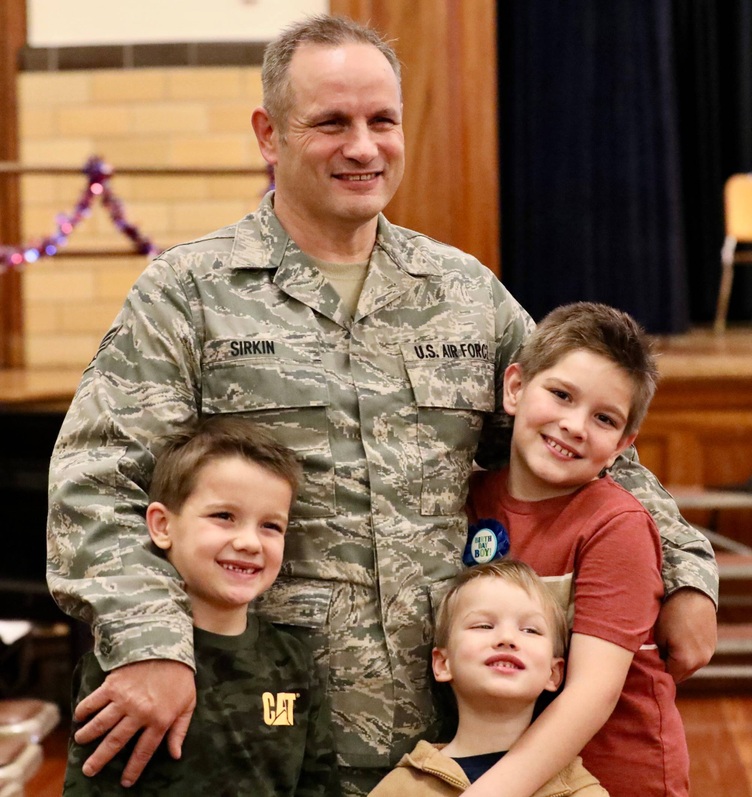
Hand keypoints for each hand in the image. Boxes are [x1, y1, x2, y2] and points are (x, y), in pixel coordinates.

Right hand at [74, 659, 195, 786]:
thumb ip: (180, 730)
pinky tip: (79, 716)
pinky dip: (84, 709)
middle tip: (89, 770)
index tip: (124, 782)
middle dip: (100, 759)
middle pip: (116, 742)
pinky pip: (94, 701)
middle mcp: (139, 713)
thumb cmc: (181, 676)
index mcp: (159, 720)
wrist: (169, 645)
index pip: (144, 752)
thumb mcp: (188, 704)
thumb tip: (176, 755)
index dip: (133, 769)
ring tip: (80, 742)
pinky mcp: (113, 684)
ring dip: (88, 735)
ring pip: (101, 724)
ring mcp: (124, 699)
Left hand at [655, 588, 716, 682]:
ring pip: (689, 667)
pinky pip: (697, 657)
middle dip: (668, 667)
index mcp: (685, 661)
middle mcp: (701, 662)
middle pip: (680, 674)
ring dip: (679, 661)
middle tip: (656, 654)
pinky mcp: (712, 646)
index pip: (668, 676)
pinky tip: (679, 639)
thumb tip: (657, 662)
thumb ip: (658, 654)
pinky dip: (688, 654)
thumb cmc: (670, 613)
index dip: (657, 671)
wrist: (692, 593)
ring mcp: (708, 654)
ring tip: (668, 645)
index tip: (648, 663)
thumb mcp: (658, 635)